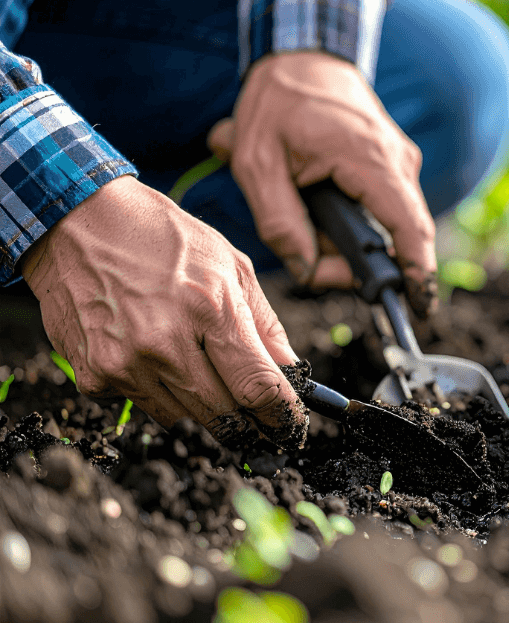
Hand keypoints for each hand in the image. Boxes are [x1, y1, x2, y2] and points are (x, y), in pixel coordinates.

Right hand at [20, 176, 308, 448]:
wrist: (75, 223)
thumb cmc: (161, 237)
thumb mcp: (231, 264)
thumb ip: (265, 324)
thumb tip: (291, 371)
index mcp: (209, 310)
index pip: (258, 388)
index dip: (282, 416)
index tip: (291, 427)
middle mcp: (165, 344)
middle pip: (223, 416)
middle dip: (248, 425)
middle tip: (261, 424)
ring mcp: (125, 364)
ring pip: (183, 419)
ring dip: (202, 409)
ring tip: (202, 375)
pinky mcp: (93, 376)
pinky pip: (141, 405)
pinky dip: (157, 393)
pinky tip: (153, 358)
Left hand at [208, 52, 437, 315]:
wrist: (304, 57)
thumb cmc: (278, 104)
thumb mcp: (257, 164)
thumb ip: (280, 224)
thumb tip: (307, 271)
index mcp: (370, 159)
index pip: (409, 228)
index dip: (417, 272)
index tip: (421, 308)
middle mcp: (398, 162)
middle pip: (396, 236)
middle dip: (356, 263)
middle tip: (313, 263)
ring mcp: (401, 163)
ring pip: (387, 225)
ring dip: (347, 238)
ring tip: (302, 214)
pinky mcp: (394, 167)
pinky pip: (383, 210)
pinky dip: (354, 221)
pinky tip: (318, 203)